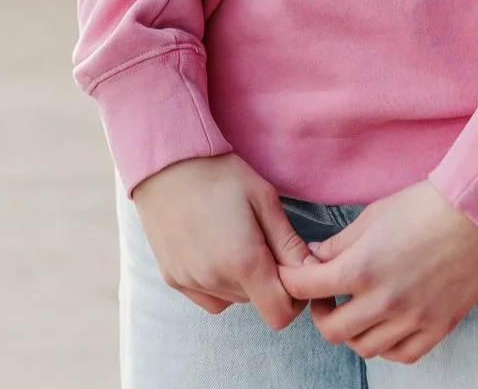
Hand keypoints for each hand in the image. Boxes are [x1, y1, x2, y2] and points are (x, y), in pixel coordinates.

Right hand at [131, 153, 313, 328]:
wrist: (165, 162)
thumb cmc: (219, 173)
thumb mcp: (263, 197)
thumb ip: (288, 242)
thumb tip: (312, 273)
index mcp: (243, 261)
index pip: (280, 314)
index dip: (293, 296)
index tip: (290, 265)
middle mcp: (214, 281)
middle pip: (257, 302)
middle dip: (267, 279)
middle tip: (260, 237)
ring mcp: (190, 283)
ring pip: (233, 299)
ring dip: (242, 280)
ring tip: (233, 236)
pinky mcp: (173, 280)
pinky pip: (208, 296)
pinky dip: (218, 282)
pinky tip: (213, 247)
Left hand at [280, 181, 477, 363]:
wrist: (477, 214)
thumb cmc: (423, 206)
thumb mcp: (372, 215)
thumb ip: (339, 243)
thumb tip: (314, 259)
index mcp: (362, 267)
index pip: (307, 288)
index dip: (293, 281)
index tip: (296, 277)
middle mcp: (384, 301)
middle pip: (332, 330)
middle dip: (321, 313)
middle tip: (327, 298)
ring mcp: (412, 319)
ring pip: (365, 348)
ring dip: (353, 331)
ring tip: (357, 310)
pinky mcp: (437, 328)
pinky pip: (401, 355)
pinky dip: (387, 345)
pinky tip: (386, 324)